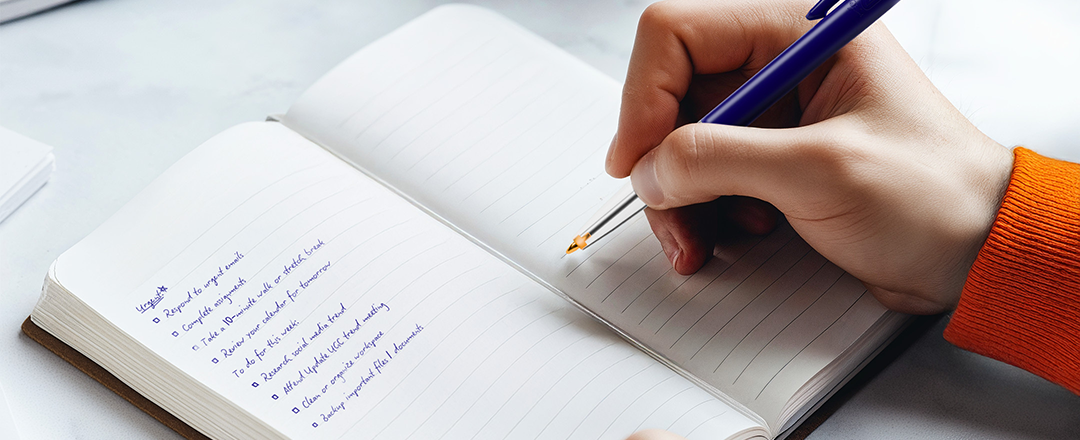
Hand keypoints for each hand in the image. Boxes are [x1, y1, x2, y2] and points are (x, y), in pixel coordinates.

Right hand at [606, 0, 1012, 314]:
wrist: (973, 253)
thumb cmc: (933, 195)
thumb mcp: (821, 171)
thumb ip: (722, 160)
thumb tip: (649, 166)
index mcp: (794, 33)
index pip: (677, 34)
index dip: (644, 96)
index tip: (638, 160)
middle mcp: (775, 65)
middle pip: (669, 94)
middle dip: (661, 161)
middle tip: (670, 212)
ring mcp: (771, 114)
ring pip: (679, 142)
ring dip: (677, 196)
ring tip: (700, 241)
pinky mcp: (770, 158)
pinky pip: (703, 175)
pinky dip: (701, 211)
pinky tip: (737, 234)